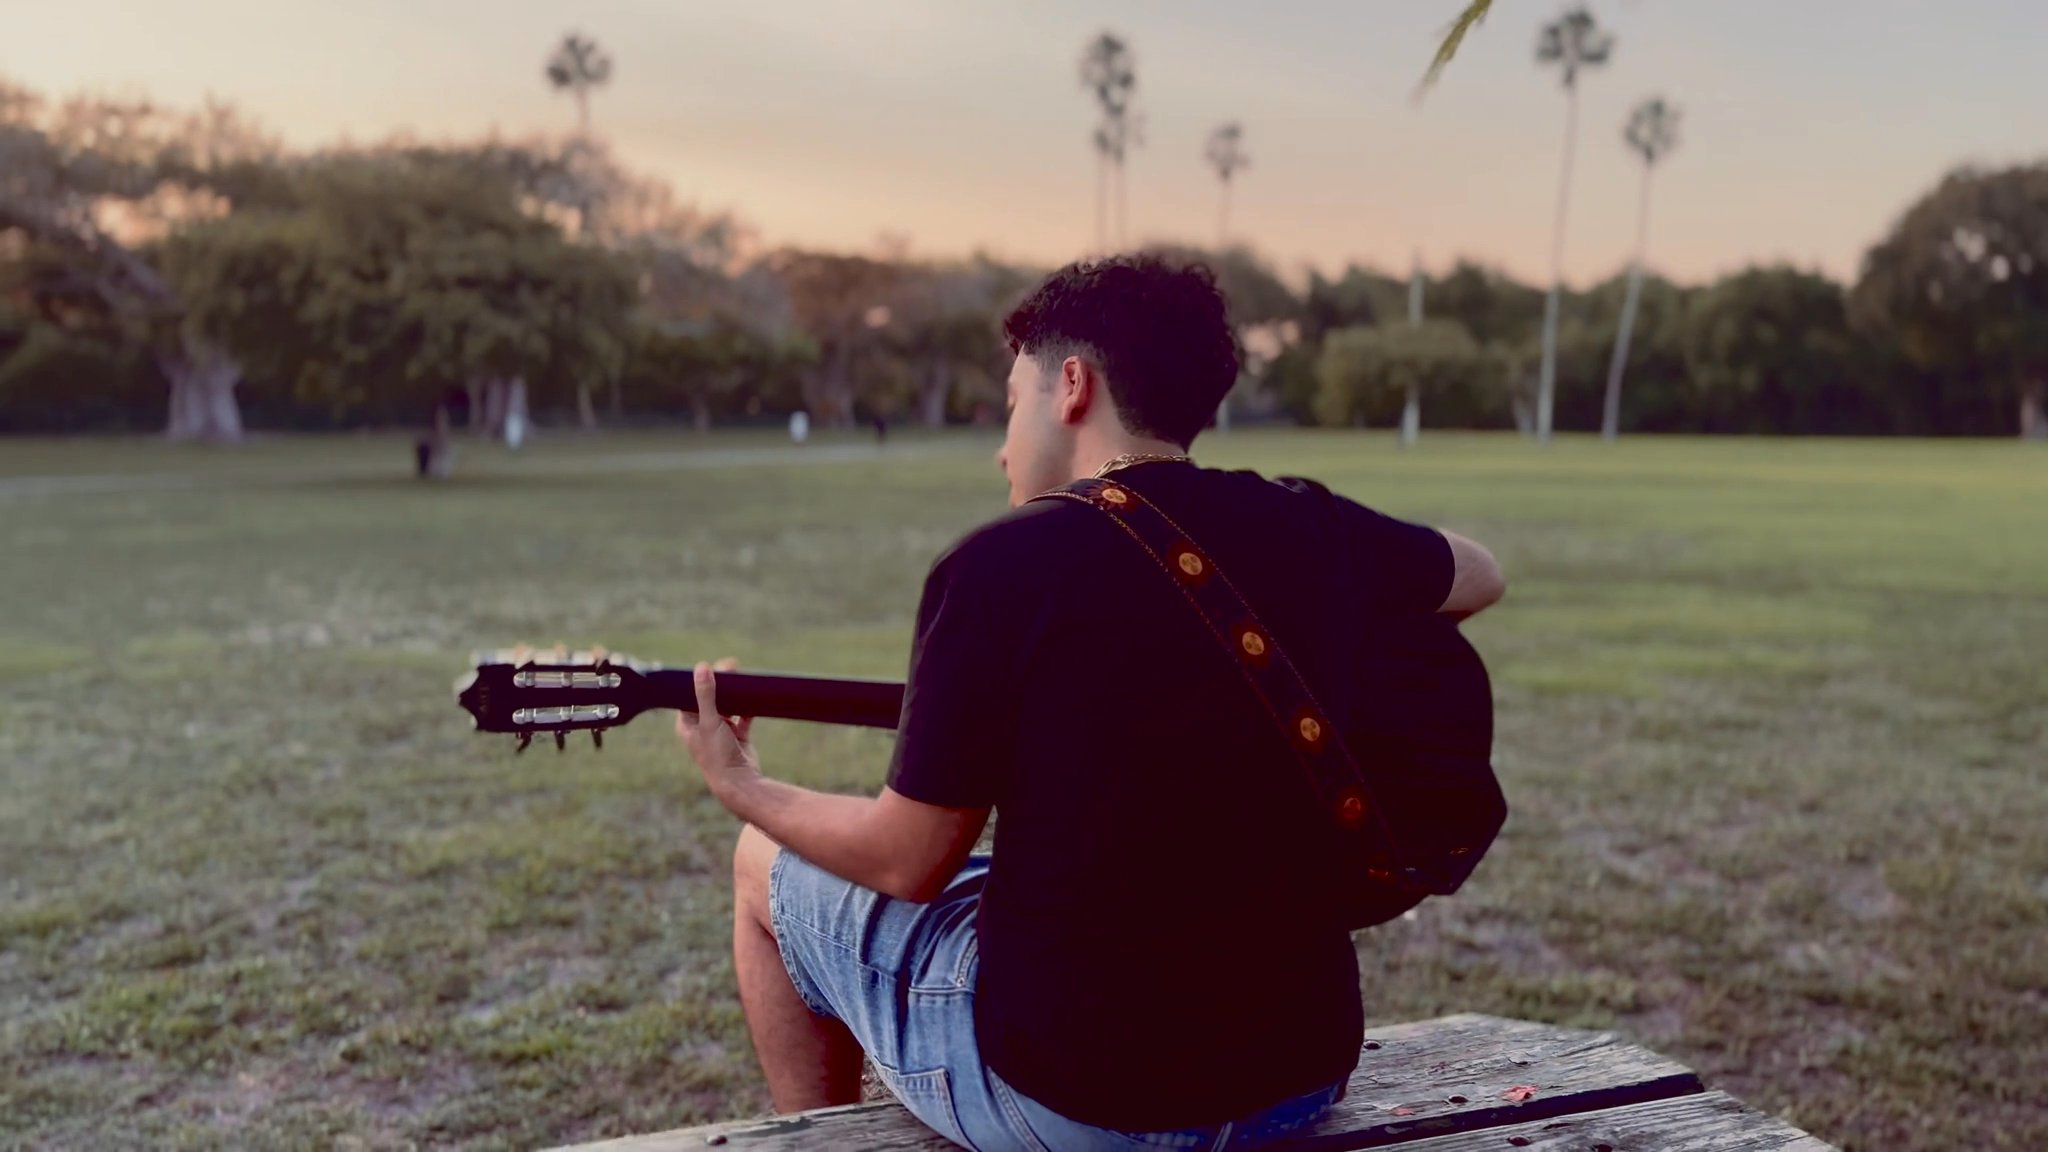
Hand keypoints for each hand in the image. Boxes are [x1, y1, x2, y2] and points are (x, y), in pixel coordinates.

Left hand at [675, 658, 759, 804]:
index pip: (690, 695)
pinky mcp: (737, 735)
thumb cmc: (716, 755)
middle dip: (721, 683)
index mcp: (687, 724)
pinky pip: (742, 716)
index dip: (700, 680)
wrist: (739, 781)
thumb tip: (702, 667)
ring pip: (727, 705)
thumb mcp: (709, 721)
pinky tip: (752, 698)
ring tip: (742, 678)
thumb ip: (705, 694)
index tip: (712, 666)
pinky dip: (747, 707)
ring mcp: (720, 731)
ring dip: (734, 694)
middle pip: (710, 698)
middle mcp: (702, 727)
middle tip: (732, 667)